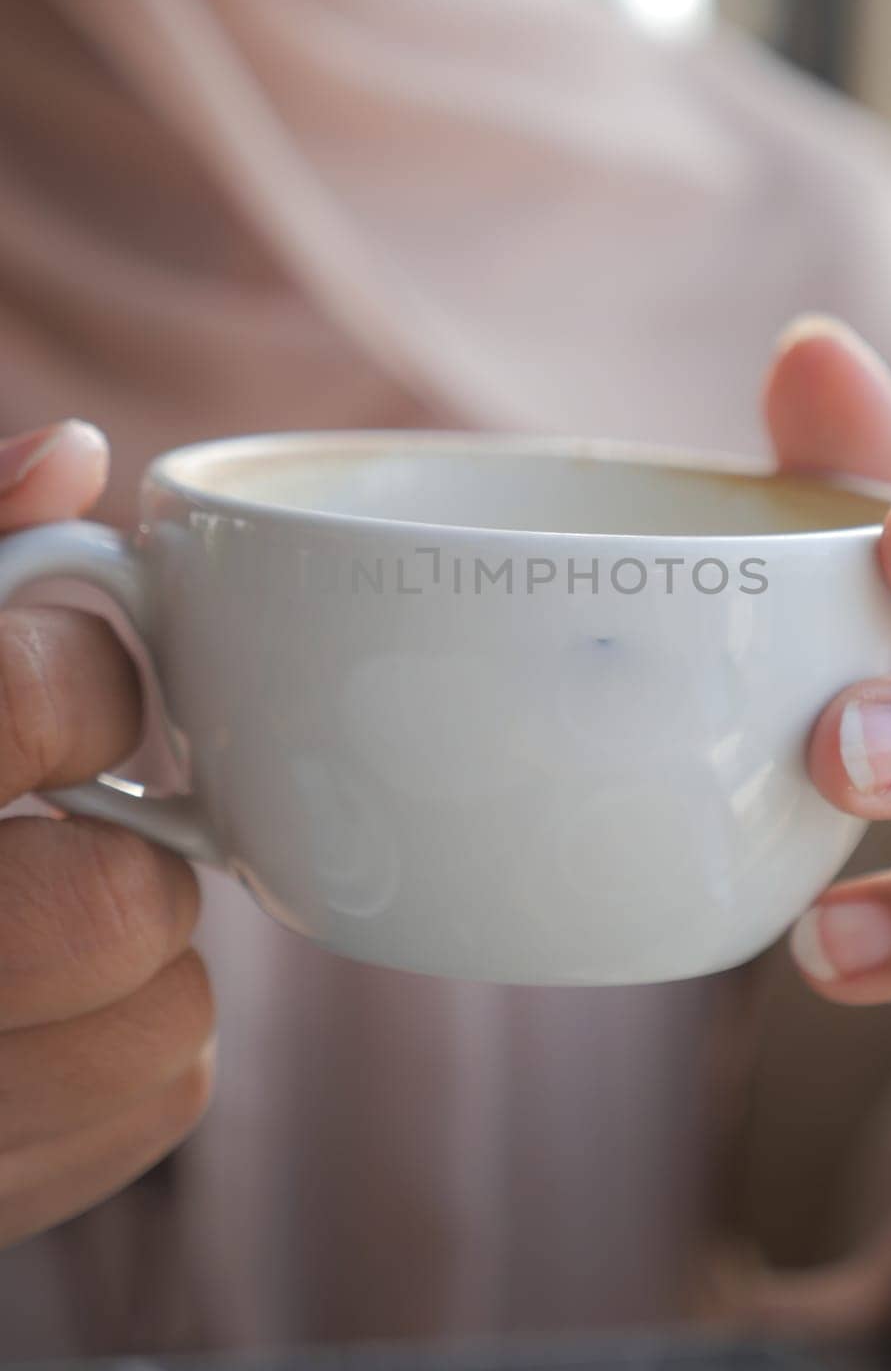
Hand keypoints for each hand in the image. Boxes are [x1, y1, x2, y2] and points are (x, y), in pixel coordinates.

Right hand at [0, 422, 213, 1246]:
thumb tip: (74, 459)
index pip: (43, 706)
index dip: (90, 683)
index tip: (62, 699)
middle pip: (115, 905)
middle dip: (125, 846)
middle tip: (67, 829)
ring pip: (168, 1026)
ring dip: (143, 959)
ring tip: (46, 926)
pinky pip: (155, 1111)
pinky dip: (134, 1055)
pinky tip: (43, 1023)